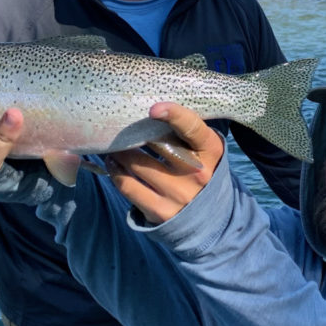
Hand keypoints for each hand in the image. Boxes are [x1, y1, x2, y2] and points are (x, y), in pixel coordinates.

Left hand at [106, 103, 224, 224]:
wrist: (211, 216)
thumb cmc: (201, 169)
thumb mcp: (205, 148)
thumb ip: (187, 130)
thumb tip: (152, 109)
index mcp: (210, 150)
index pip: (193, 128)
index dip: (174, 115)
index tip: (153, 109)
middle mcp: (196, 173)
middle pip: (156, 144)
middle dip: (135, 131)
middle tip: (119, 122)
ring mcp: (178, 194)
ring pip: (136, 164)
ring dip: (120, 151)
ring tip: (114, 144)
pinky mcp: (159, 211)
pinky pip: (128, 186)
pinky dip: (115, 171)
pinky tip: (113, 163)